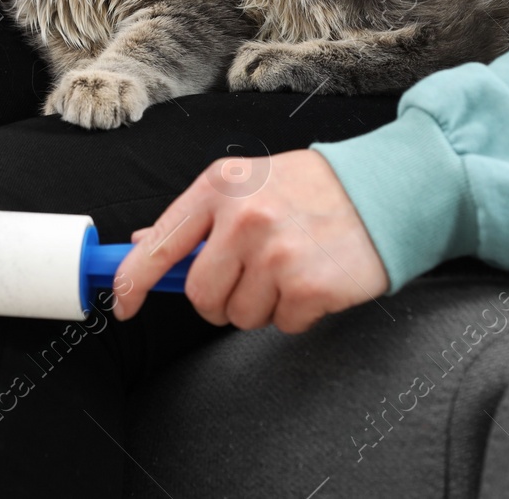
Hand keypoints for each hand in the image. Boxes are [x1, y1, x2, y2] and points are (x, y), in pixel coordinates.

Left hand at [111, 149, 388, 332]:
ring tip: (289, 269)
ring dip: (261, 305)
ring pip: (239, 316)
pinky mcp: (309, 286)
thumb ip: (198, 217)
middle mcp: (244, 218)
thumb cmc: (310, 189)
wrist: (385, 189)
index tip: (123, 304)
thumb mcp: (247, 183)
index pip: (160, 245)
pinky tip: (313, 279)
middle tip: (249, 278)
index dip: (132, 282)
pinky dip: (296, 313)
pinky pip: (281, 325)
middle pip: (199, 294)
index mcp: (220, 186)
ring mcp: (276, 254)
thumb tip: (144, 243)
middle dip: (218, 299)